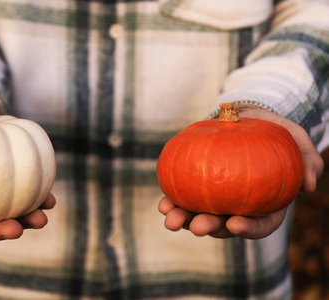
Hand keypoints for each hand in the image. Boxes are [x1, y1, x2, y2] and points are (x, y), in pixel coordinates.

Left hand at [158, 104, 323, 238]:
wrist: (244, 117)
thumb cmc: (273, 131)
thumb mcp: (296, 140)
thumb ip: (307, 160)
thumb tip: (309, 187)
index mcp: (265, 204)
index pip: (260, 224)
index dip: (249, 229)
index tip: (234, 223)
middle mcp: (239, 207)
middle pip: (224, 225)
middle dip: (208, 227)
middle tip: (196, 226)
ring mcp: (216, 199)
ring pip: (199, 215)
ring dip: (184, 220)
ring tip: (171, 219)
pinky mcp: (197, 186)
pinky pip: (184, 197)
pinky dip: (173, 202)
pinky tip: (164, 204)